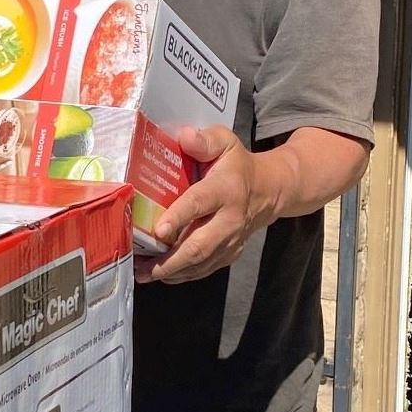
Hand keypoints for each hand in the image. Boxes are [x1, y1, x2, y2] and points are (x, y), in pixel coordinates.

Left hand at [138, 126, 274, 285]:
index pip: (200, 203)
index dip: (179, 216)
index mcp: (225, 189)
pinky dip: (183, 275)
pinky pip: (205, 269)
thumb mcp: (226, 143)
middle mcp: (230, 219)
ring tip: (143, 274)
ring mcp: (230, 240)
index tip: (159, 229)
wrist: (269, 191)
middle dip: (170, 259)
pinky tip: (162, 275)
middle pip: (199, 244)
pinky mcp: (229, 254)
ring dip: (171, 271)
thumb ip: (206, 140)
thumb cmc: (237, 165)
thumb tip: (184, 136)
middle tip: (142, 266)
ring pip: (200, 262)